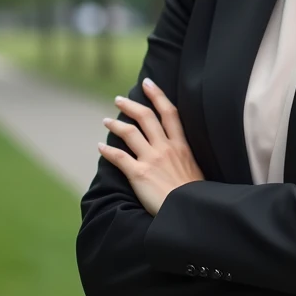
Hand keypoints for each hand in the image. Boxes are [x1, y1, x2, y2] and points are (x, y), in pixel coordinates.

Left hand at [98, 78, 203, 214]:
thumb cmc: (195, 196)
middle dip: (131, 105)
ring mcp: (151, 159)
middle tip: (119, 99)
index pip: (169, 113)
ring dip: (115, 124)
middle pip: (146, 117)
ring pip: (130, 133)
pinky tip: (100, 147)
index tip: (148, 83)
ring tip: (105, 120)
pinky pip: (119, 157)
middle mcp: (166, 148)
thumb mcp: (196, 170)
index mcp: (181, 146)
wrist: (189, 212)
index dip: (158, 95)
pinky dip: (107, 150)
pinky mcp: (139, 174)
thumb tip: (180, 157)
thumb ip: (185, 159)